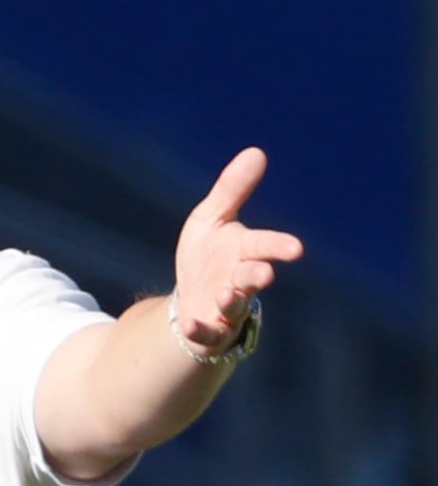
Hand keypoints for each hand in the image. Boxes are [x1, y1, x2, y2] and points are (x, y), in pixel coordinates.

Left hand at [172, 147, 303, 352]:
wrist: (191, 298)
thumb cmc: (208, 254)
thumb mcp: (212, 217)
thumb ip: (232, 189)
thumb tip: (257, 152)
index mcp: (243, 251)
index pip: (263, 246)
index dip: (277, 247)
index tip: (296, 248)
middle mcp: (240, 281)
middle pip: (253, 278)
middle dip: (258, 275)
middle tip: (263, 273)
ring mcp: (226, 309)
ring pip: (234, 307)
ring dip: (231, 300)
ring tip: (224, 294)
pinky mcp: (208, 331)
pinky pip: (205, 333)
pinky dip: (199, 329)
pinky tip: (189, 324)